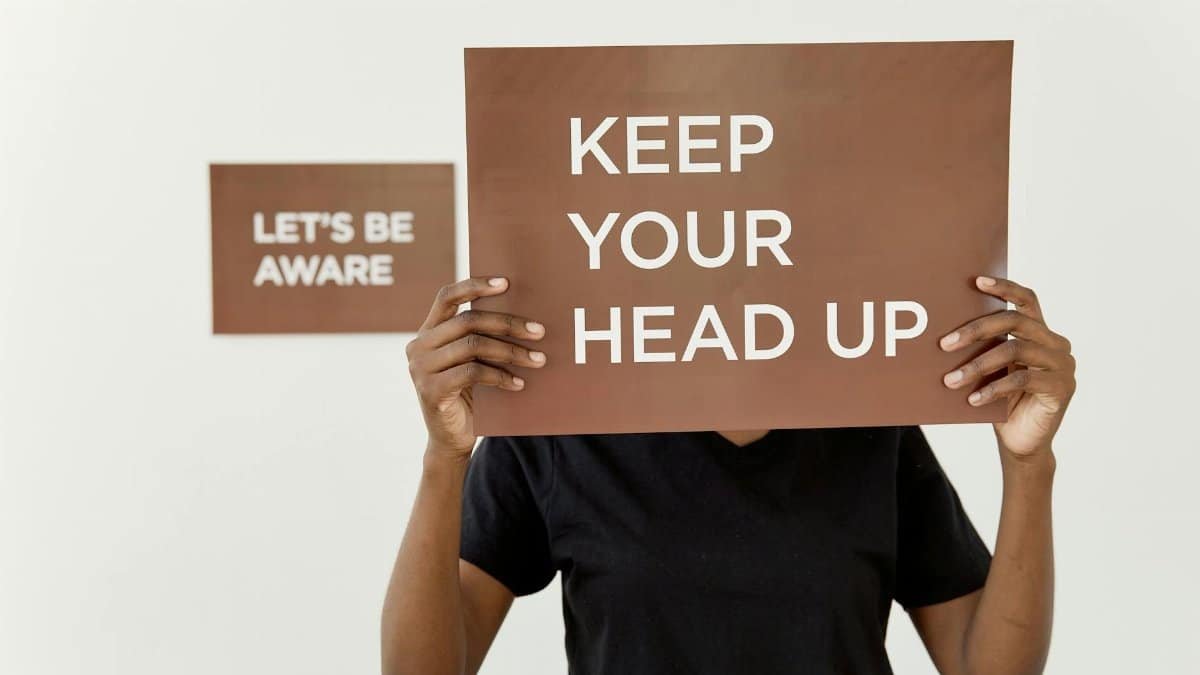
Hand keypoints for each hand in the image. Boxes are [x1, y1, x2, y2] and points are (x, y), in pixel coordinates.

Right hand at [406, 277, 546, 458]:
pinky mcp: (430, 390)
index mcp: (428, 332)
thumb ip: (482, 338)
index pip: (447, 297)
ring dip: (511, 351)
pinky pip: (472, 372)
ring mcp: (420, 368)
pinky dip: (500, 376)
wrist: (453, 439)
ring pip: (473, 345)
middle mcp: (419, 345)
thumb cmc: (470, 395)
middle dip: (508, 323)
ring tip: (537, 359)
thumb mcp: (474, 361)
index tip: (506, 282)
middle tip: (539, 331)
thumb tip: (525, 316)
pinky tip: (519, 383)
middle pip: (468, 321)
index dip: (475, 286)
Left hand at [939, 276, 1075, 457]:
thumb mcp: (990, 370)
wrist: (1020, 442)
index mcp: (1040, 333)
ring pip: (1015, 350)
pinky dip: (993, 388)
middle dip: (976, 329)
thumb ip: (983, 348)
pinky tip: (972, 399)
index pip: (1027, 300)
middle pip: (1015, 321)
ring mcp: (1063, 365)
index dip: (1004, 288)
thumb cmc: (1001, 402)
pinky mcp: (1062, 387)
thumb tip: (943, 332)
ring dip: (977, 364)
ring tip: (950, 380)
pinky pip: (1022, 379)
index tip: (976, 281)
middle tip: (944, 344)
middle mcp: (1056, 343)